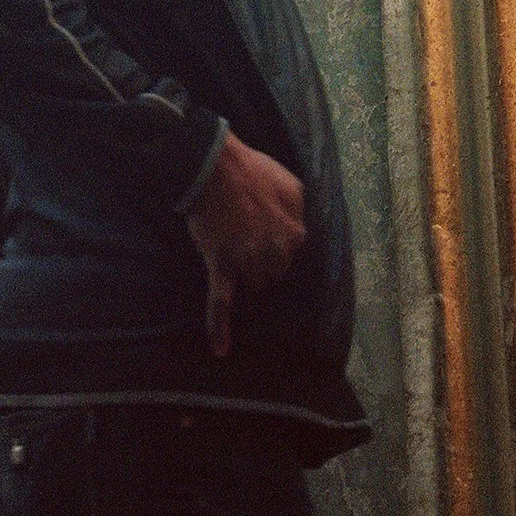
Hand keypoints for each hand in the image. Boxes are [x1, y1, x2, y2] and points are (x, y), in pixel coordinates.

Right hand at [184, 131, 304, 357]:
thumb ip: (301, 211)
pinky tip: (221, 349)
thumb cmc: (252, 171)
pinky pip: (221, 302)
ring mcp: (247, 261)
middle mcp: (275, 252)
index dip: (276, 245)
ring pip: (253, 285)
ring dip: (246, 278)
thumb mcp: (291, 183)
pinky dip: (220, 327)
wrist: (214, 166)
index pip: (292, 255)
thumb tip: (301, 232)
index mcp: (295, 234)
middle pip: (273, 274)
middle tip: (246, 239)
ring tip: (233, 253)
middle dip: (262, 263)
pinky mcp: (221, 265)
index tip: (265, 235)